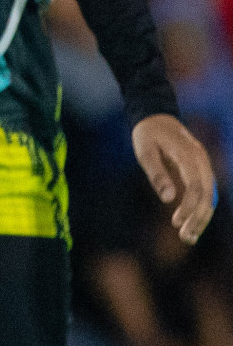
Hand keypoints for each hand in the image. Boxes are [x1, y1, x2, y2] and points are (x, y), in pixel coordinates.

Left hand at [132, 113, 216, 243]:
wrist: (156, 117)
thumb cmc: (148, 135)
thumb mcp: (145, 151)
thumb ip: (156, 173)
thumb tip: (168, 199)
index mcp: (189, 155)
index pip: (195, 187)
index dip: (188, 207)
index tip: (176, 223)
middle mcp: (202, 161)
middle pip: (207, 196)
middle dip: (198, 218)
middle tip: (185, 238)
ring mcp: (204, 165)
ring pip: (210, 197)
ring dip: (201, 218)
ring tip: (188, 237)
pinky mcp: (202, 171)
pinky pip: (206, 193)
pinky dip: (201, 209)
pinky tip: (192, 224)